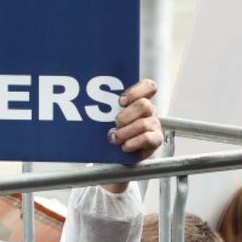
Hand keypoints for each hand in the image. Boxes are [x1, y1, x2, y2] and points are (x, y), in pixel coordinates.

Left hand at [104, 77, 161, 193]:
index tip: (121, 100)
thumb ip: (105, 108)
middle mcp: (149, 111)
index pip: (148, 86)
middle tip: (115, 123)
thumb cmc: (114, 131)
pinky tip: (125, 146)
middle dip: (125, 115)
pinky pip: (147, 139)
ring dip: (125, 132)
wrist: (119, 155)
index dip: (136, 91)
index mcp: (140, 100)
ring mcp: (154, 125)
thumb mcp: (108, 117)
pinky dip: (133, 143)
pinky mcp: (155, 140)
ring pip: (143, 123)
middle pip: (144, 104)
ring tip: (115, 138)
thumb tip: (86, 102)